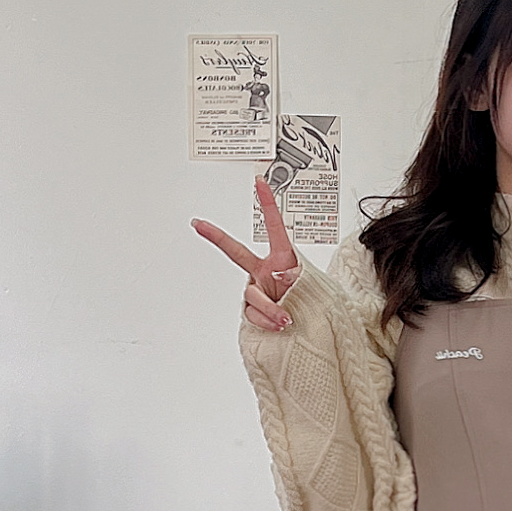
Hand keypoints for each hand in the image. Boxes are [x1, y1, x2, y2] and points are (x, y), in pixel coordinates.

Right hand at [191, 177, 298, 331]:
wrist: (309, 327)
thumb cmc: (312, 302)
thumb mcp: (310, 286)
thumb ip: (294, 279)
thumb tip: (278, 278)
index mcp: (281, 258)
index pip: (274, 226)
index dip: (267, 203)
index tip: (259, 182)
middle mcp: (263, 272)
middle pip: (236, 252)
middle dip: (216, 236)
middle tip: (199, 223)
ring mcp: (256, 290)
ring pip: (253, 297)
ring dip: (271, 309)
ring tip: (287, 318)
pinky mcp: (252, 311)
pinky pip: (253, 316)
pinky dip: (267, 322)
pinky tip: (280, 326)